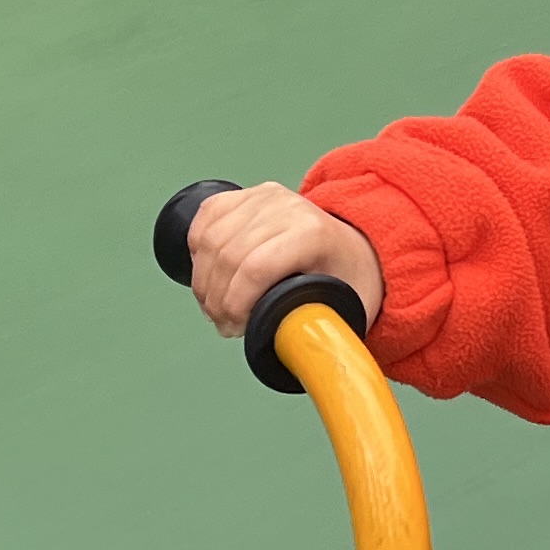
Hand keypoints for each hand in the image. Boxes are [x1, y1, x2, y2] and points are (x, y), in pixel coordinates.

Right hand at [186, 181, 384, 343]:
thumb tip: (291, 355)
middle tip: (223, 324)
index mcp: (313, 232)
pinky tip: (207, 273)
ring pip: (210, 239)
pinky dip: (197, 249)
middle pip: (228, 255)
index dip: (236, 303)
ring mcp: (263, 197)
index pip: (256, 267)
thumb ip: (320, 330)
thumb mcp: (345, 307)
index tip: (235, 327)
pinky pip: (206, 218)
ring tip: (214, 306)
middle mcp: (286, 206)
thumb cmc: (348, 278)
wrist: (352, 245)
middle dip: (216, 298)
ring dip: (203, 280)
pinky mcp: (244, 195)